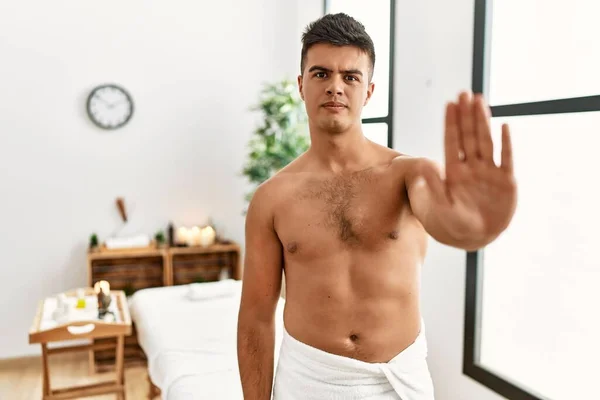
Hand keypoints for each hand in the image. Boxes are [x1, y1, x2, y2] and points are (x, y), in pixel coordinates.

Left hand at [420, 91, 516, 240]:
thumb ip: (433, 186)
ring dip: (484, 122)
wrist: (476, 236)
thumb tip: (422, 165)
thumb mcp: (441, 207)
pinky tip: (505, 126)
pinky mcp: (506, 181)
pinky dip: (506, 143)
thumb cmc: (454, 223)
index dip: (451, 123)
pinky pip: (507, 158)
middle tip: (464, 93)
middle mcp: (472, 167)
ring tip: (480, 101)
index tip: (449, 104)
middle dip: (467, 115)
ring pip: (486, 142)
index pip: (452, 142)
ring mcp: (489, 172)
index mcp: (454, 172)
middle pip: (469, 136)